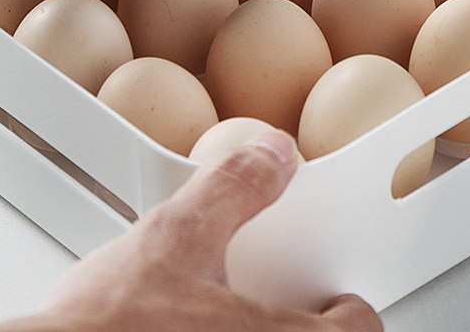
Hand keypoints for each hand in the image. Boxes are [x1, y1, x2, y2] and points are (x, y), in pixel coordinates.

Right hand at [11, 130, 381, 331]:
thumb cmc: (109, 329)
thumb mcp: (177, 235)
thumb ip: (234, 189)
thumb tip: (272, 155)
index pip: (360, 331)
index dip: (348, 307)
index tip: (332, 298)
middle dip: (301, 323)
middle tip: (274, 304)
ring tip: (220, 315)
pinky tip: (179, 328)